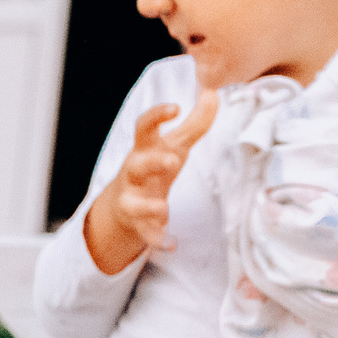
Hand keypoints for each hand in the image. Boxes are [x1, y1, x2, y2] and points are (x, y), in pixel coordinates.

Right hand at [84, 93, 217, 271]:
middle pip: (135, 165)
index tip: (174, 107)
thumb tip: (213, 92)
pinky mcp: (138, 222)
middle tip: (172, 161)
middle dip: (151, 163)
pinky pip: (146, 232)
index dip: (156, 116)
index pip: (143, 128)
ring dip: (147, 205)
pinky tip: (172, 244)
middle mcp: (134, 173)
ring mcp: (133, 198)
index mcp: (144, 149)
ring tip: (163, 208)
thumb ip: (195, 122)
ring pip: (133, 202)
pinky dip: (157, 239)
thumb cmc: (153, 166)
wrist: (124, 205)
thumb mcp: (174, 144)